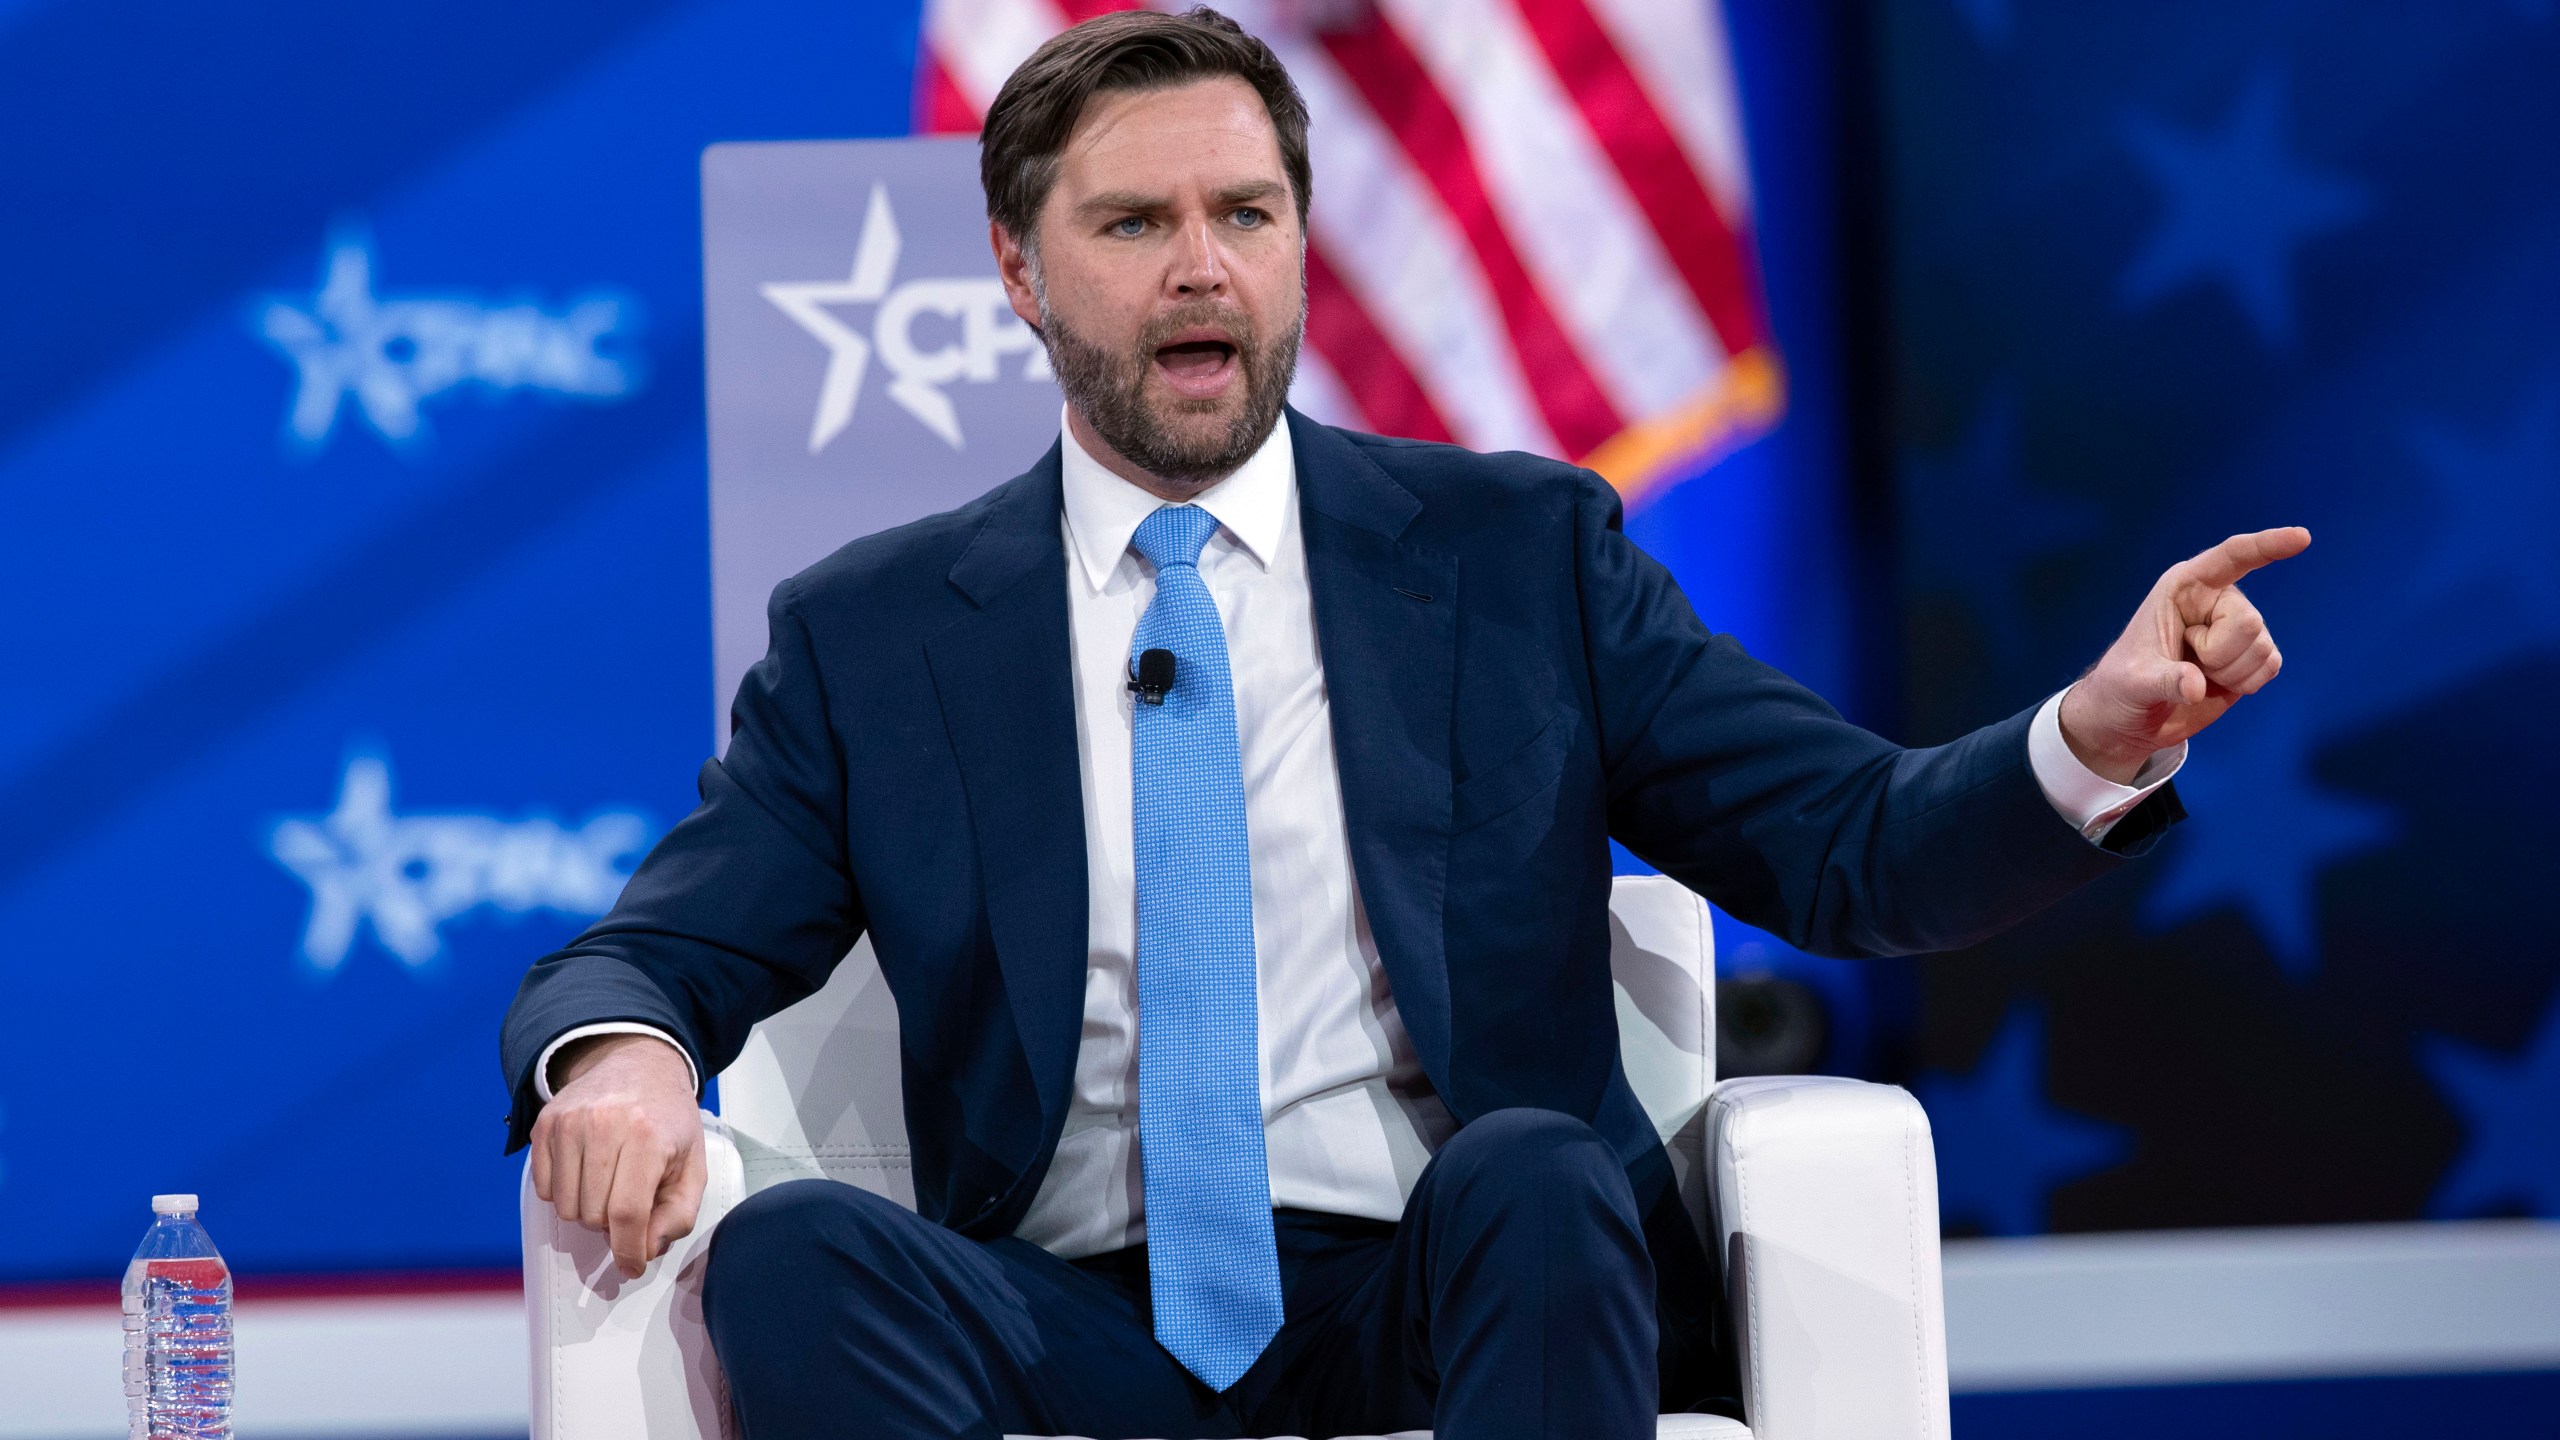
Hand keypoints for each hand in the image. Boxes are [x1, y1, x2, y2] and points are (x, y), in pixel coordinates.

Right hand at [529, 1033, 705, 1278]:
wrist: (639, 1063)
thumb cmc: (667, 1117)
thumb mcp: (692, 1163)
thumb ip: (678, 1214)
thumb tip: (646, 1248)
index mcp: (648, 1137)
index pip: (627, 1213)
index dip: (627, 1250)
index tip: (630, 1265)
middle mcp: (604, 1126)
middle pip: (593, 1215)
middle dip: (612, 1223)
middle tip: (628, 1200)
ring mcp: (570, 1123)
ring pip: (566, 1207)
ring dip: (588, 1209)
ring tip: (609, 1184)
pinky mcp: (545, 1124)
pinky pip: (545, 1188)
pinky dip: (565, 1192)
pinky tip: (587, 1171)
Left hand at [2061, 527, 2311, 783]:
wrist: (2131, 718)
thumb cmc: (2121, 687)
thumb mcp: (2133, 683)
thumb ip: (2165, 680)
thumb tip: (2197, 687)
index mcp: (2183, 587)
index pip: (2231, 557)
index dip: (2267, 546)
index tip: (2301, 538)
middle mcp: (2216, 600)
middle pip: (2248, 621)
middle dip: (2218, 654)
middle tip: (2186, 659)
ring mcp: (2236, 629)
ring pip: (2262, 647)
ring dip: (2229, 673)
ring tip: (2196, 673)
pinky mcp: (2250, 657)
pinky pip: (2271, 666)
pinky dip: (2246, 683)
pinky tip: (2217, 684)